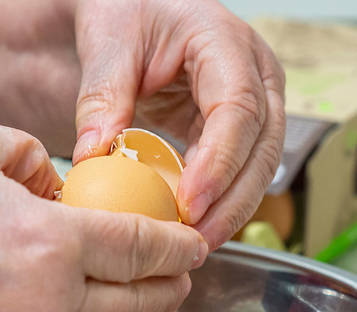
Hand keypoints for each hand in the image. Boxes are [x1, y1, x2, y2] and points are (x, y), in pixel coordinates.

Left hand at [0, 0, 286, 250]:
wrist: (134, 8)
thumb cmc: (126, 10)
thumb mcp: (109, 41)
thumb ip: (103, 94)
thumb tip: (95, 155)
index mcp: (226, 42)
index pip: (238, 108)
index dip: (220, 161)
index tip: (192, 202)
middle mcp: (253, 72)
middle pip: (262, 146)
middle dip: (233, 199)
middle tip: (195, 240)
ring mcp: (253, 100)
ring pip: (261, 164)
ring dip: (232, 208)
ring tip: (195, 243)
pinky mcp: (236, 125)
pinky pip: (241, 168)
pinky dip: (221, 199)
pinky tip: (195, 225)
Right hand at [0, 114, 206, 311]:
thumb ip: (24, 154)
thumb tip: (50, 178)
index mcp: (52, 241)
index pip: (143, 246)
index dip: (178, 245)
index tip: (193, 246)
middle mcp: (50, 306)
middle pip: (138, 306)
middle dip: (167, 291)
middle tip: (175, 280)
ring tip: (89, 298)